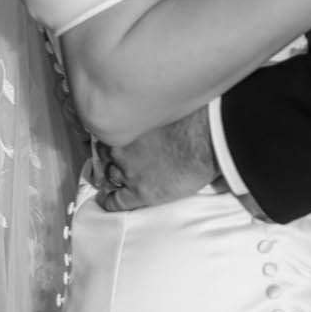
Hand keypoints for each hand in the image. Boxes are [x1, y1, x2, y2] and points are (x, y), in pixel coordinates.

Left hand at [96, 107, 218, 211]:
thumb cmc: (195, 122)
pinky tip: (109, 201)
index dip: (113, 138)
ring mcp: (129, 171)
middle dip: (111, 158)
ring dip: (113, 178)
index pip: (109, 132)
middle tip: (117, 160)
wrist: (205, 144)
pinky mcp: (140, 192)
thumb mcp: (168, 109)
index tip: (116, 140)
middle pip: (105, 155)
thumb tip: (161, 109)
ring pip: (110, 176)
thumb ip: (156, 115)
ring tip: (115, 181)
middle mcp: (123, 148)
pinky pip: (116, 201)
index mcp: (129, 125)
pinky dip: (110, 202)